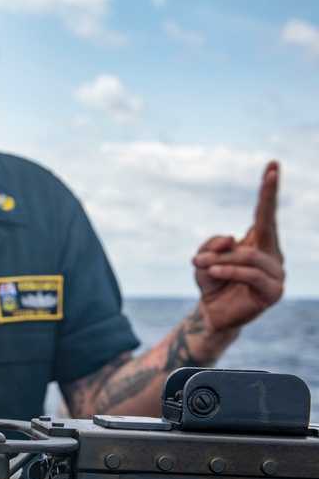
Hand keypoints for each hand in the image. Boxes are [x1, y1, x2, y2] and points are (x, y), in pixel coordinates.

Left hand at [192, 161, 283, 331]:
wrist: (212, 313)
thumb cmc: (211, 281)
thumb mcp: (204, 259)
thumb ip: (213, 245)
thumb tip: (232, 239)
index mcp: (259, 242)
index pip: (264, 213)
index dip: (269, 191)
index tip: (273, 165)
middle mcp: (273, 253)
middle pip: (268, 223)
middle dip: (268, 197)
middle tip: (271, 172)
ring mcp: (277, 273)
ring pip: (249, 256)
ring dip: (222, 259)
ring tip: (202, 265)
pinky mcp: (274, 291)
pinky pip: (250, 274)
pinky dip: (229, 271)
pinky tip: (213, 272)